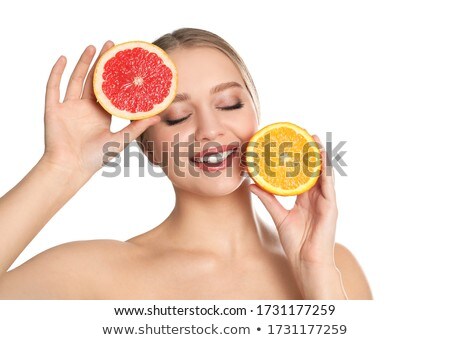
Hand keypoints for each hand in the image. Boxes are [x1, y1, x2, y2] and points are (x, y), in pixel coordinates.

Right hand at [42, 41, 160, 179]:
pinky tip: (64, 58)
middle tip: (111, 45)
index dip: (116, 75)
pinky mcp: (54, 109)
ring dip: (83, 62)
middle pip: (93, 79)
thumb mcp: (121, 139)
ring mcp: (69, 107)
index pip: (109, 89)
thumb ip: (138, 127)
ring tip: (93, 47)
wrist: (71, 167)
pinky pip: (54, 87)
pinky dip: (58, 72)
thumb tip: (159, 116)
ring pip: (76, 79)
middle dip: (102, 62)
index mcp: (101, 114)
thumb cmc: (96, 158)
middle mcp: (85, 108)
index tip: (125, 60)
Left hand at [249, 135, 345, 297]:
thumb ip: (267, 199)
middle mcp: (316, 196)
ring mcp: (325, 200)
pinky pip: (328, 184)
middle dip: (310, 151)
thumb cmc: (295, 242)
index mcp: (305, 198)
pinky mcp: (331, 206)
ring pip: (323, 173)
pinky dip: (326, 170)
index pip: (302, 173)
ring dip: (320, 155)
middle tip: (303, 134)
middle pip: (314, 169)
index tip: (291, 143)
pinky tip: (322, 157)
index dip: (299, 159)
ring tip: (314, 138)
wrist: (306, 260)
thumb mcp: (278, 215)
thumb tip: (252, 184)